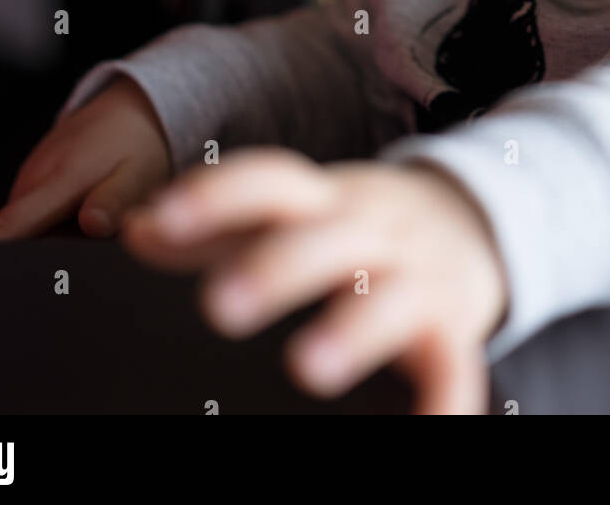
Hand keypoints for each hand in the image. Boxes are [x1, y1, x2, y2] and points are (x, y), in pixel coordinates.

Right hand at [0, 76, 171, 240]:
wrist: (128, 109)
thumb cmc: (136, 144)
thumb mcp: (139, 173)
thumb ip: (115, 200)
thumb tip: (92, 224)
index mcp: (57, 180)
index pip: (8, 225)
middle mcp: (33, 180)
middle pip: (19, 238)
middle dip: (44, 257)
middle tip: (87, 245)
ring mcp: (29, 179)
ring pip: (29, 228)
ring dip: (55, 238)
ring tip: (93, 223)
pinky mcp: (33, 180)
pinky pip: (37, 214)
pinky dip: (57, 224)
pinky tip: (86, 216)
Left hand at [120, 148, 509, 414]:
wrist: (474, 216)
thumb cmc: (360, 224)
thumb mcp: (301, 210)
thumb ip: (223, 223)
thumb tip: (135, 229)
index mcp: (327, 199)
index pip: (273, 182)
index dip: (218, 195)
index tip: (163, 219)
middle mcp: (374, 230)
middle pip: (329, 238)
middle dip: (277, 268)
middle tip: (220, 305)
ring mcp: (418, 275)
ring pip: (392, 297)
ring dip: (353, 328)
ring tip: (309, 367)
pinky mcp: (454, 325)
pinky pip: (455, 361)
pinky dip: (444, 395)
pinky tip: (427, 427)